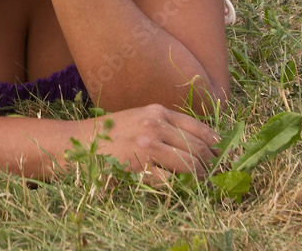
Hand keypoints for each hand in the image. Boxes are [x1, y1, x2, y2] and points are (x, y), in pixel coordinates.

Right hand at [89, 104, 218, 180]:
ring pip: (189, 164)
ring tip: (203, 184)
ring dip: (199, 177)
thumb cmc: (109, 133)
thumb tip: (193, 144)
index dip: (215, 143)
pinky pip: (170, 180)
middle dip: (210, 163)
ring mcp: (148, 145)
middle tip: (216, 174)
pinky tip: (180, 189)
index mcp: (157, 111)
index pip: (198, 127)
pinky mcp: (140, 166)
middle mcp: (155, 124)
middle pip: (197, 147)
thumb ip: (162, 126)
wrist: (79, 142)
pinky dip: (179, 186)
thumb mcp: (138, 118)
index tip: (223, 154)